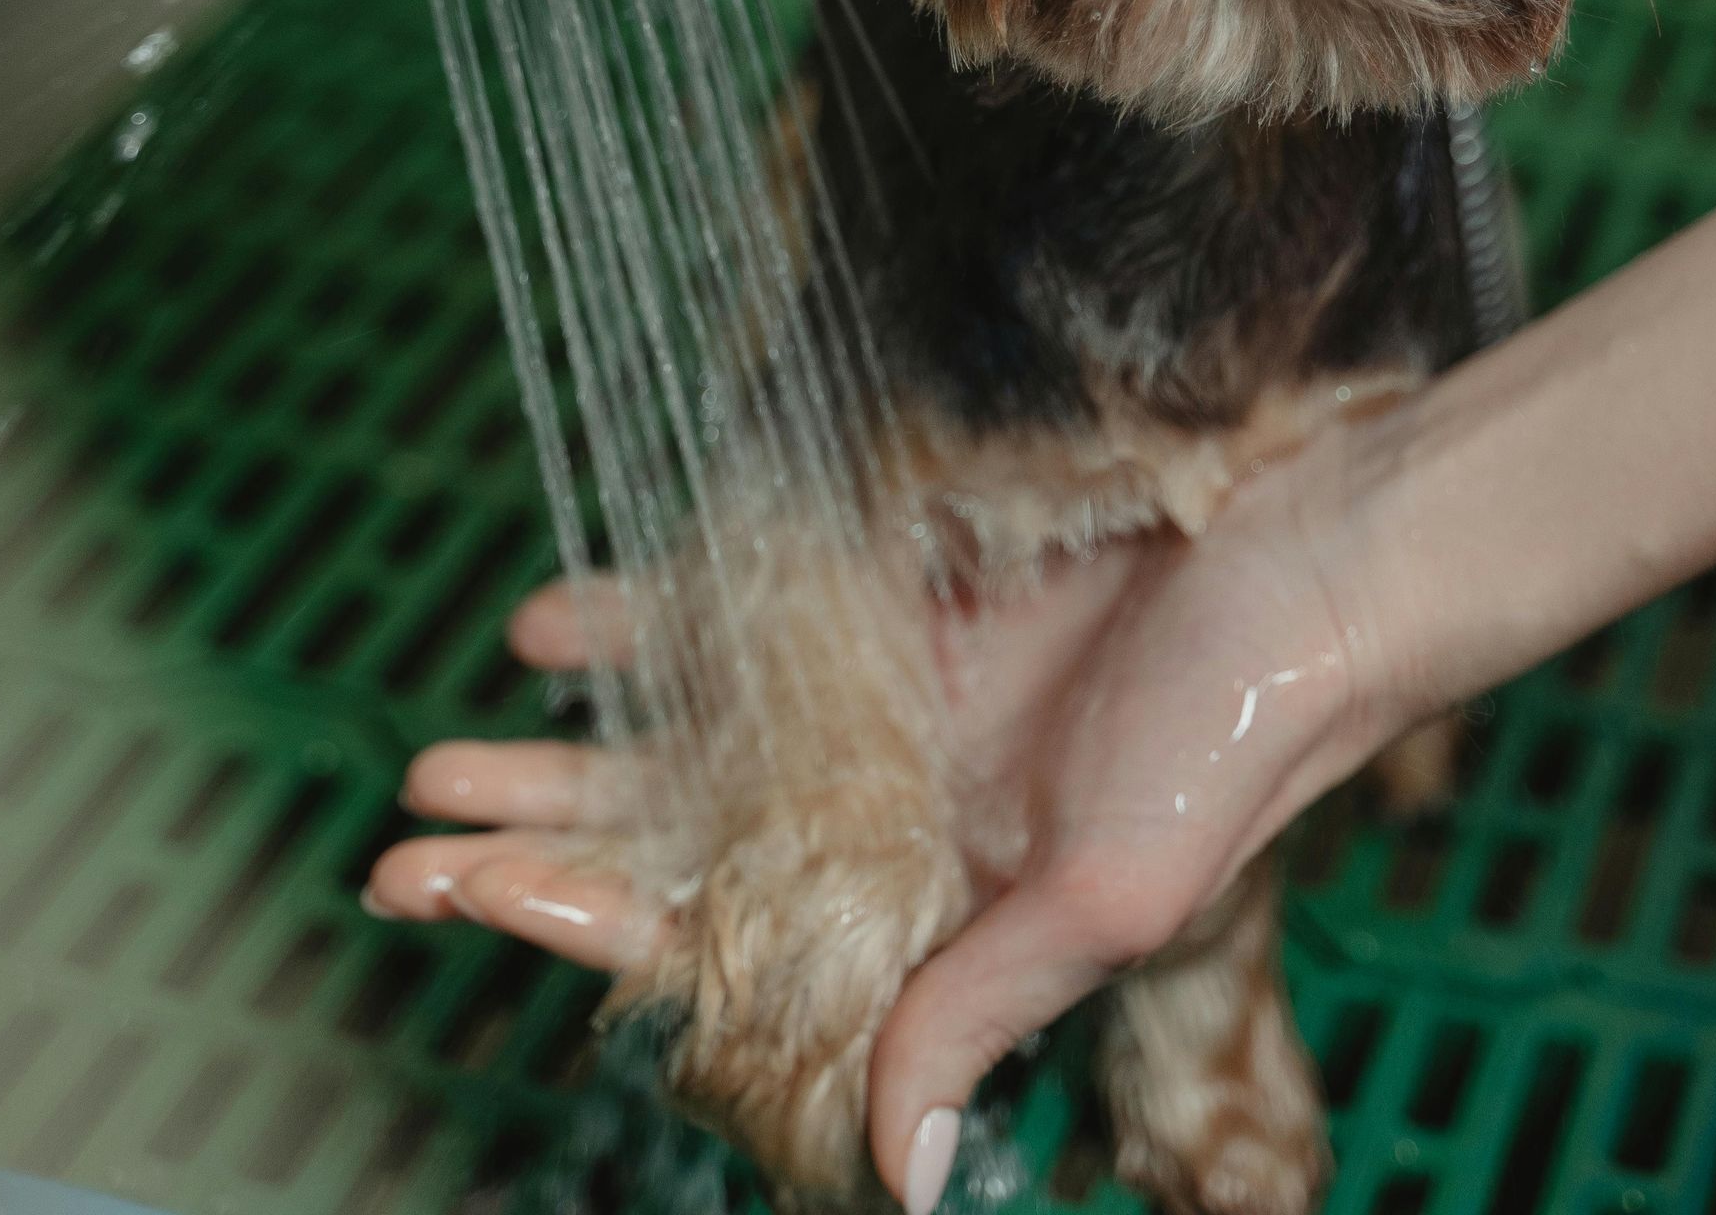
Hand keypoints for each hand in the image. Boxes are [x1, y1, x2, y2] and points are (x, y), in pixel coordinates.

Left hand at [363, 409, 1425, 1205]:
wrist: (1316, 561)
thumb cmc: (1241, 740)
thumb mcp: (1113, 893)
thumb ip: (984, 1005)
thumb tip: (895, 1162)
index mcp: (937, 913)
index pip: (724, 943)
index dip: (589, 925)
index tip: (464, 901)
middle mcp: (892, 818)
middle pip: (681, 849)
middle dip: (541, 848)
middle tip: (399, 846)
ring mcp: (887, 704)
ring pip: (693, 740)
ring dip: (572, 752)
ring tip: (443, 753)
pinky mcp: (903, 597)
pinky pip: (747, 616)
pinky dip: (654, 623)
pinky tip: (562, 624)